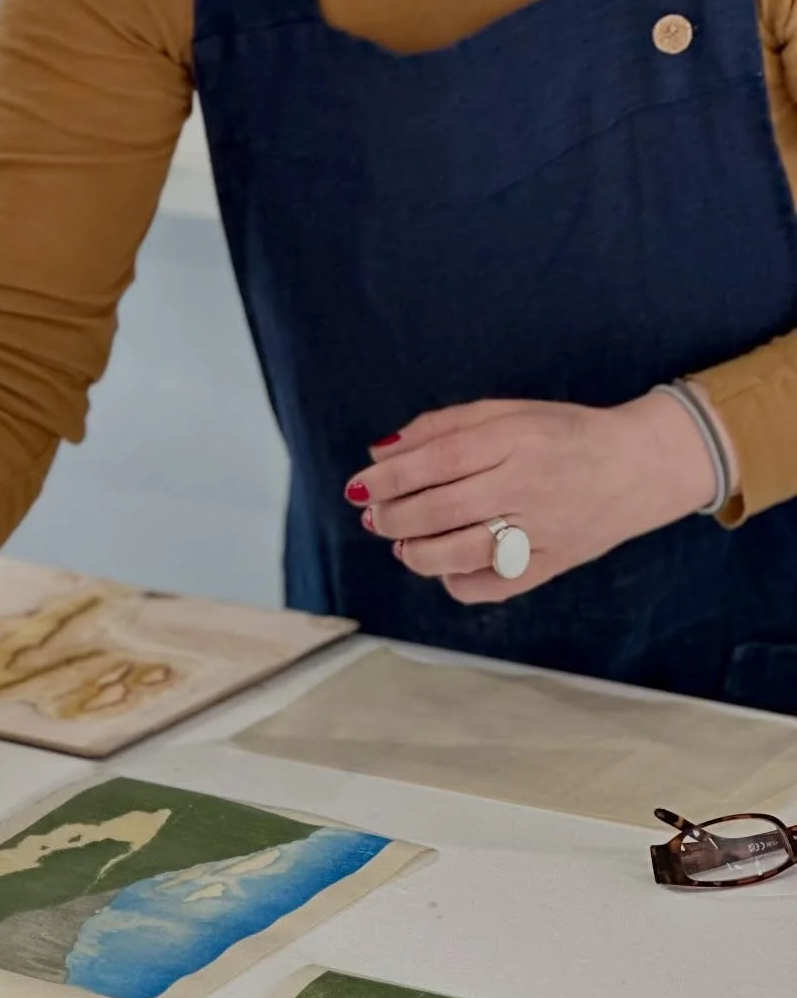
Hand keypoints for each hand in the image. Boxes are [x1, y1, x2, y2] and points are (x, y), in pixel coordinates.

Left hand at [346, 391, 731, 605]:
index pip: (438, 462)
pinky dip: (458, 581)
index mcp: (515, 440)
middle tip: (373, 516)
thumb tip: (380, 453)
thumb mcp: (506, 412)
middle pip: (443, 510)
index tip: (358, 486)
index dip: (390, 477)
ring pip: (463, 555)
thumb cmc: (562, 432)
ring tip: (401, 542)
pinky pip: (493, 586)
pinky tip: (445, 566)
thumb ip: (442, 427)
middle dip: (394, 517)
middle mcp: (529, 486)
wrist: (639, 465)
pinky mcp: (554, 565)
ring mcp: (543, 531)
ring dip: (417, 553)